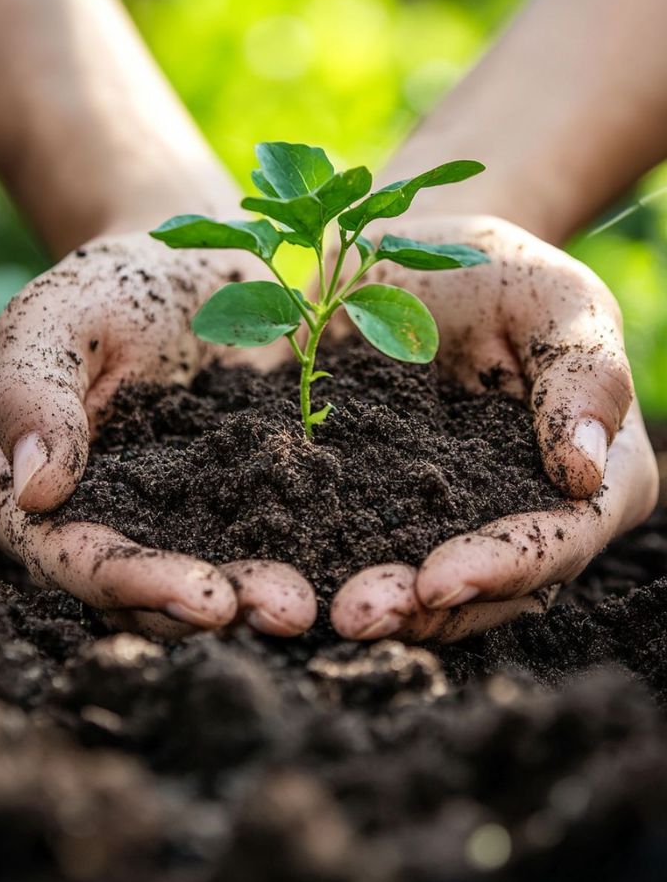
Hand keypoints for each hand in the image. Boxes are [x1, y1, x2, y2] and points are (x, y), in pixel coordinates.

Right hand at [0, 233, 315, 638]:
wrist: (193, 266)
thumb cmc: (109, 286)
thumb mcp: (55, 318)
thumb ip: (32, 394)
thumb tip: (37, 491)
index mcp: (30, 499)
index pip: (75, 558)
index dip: (137, 584)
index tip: (206, 598)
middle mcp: (100, 527)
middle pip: (148, 593)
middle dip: (216, 607)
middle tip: (287, 611)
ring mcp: (173, 523)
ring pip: (209, 580)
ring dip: (260, 598)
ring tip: (313, 604)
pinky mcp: (237, 506)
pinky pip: (266, 540)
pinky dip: (300, 554)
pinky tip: (346, 565)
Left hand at [331, 215, 658, 642]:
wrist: (413, 265)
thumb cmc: (500, 274)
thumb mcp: (554, 298)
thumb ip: (584, 374)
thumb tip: (585, 472)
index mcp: (595, 477)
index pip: (560, 538)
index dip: (503, 566)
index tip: (437, 581)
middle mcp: (531, 518)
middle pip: (493, 590)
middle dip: (425, 610)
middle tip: (356, 617)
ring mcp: (460, 524)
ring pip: (431, 593)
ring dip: (378, 607)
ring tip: (318, 613)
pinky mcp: (390, 514)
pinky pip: (367, 553)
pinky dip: (332, 570)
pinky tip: (285, 582)